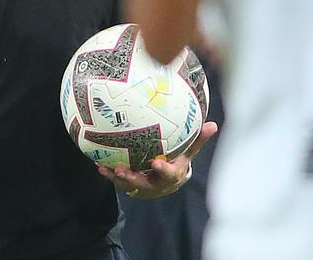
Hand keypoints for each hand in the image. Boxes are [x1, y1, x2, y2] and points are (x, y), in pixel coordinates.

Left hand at [98, 121, 217, 199]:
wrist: (167, 184)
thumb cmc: (178, 162)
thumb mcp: (188, 154)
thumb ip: (197, 140)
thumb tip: (213, 125)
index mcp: (171, 176)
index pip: (169, 174)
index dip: (163, 170)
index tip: (157, 163)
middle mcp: (156, 185)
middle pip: (144, 184)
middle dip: (132, 178)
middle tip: (121, 169)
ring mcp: (142, 187)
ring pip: (128, 185)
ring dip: (116, 178)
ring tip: (106, 168)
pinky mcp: (131, 187)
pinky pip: (118, 182)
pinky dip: (109, 174)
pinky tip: (99, 164)